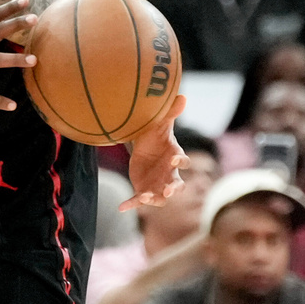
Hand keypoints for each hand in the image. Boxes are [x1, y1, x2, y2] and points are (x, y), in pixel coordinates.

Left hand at [122, 95, 189, 210]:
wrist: (142, 146)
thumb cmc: (155, 135)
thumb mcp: (160, 123)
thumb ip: (170, 113)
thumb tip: (182, 95)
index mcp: (175, 156)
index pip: (183, 161)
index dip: (181, 161)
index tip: (176, 159)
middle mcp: (169, 174)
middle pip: (176, 185)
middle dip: (173, 188)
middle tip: (168, 191)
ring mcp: (157, 184)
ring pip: (160, 197)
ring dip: (153, 199)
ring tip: (143, 198)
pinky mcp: (144, 189)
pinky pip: (138, 199)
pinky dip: (131, 204)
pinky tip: (121, 207)